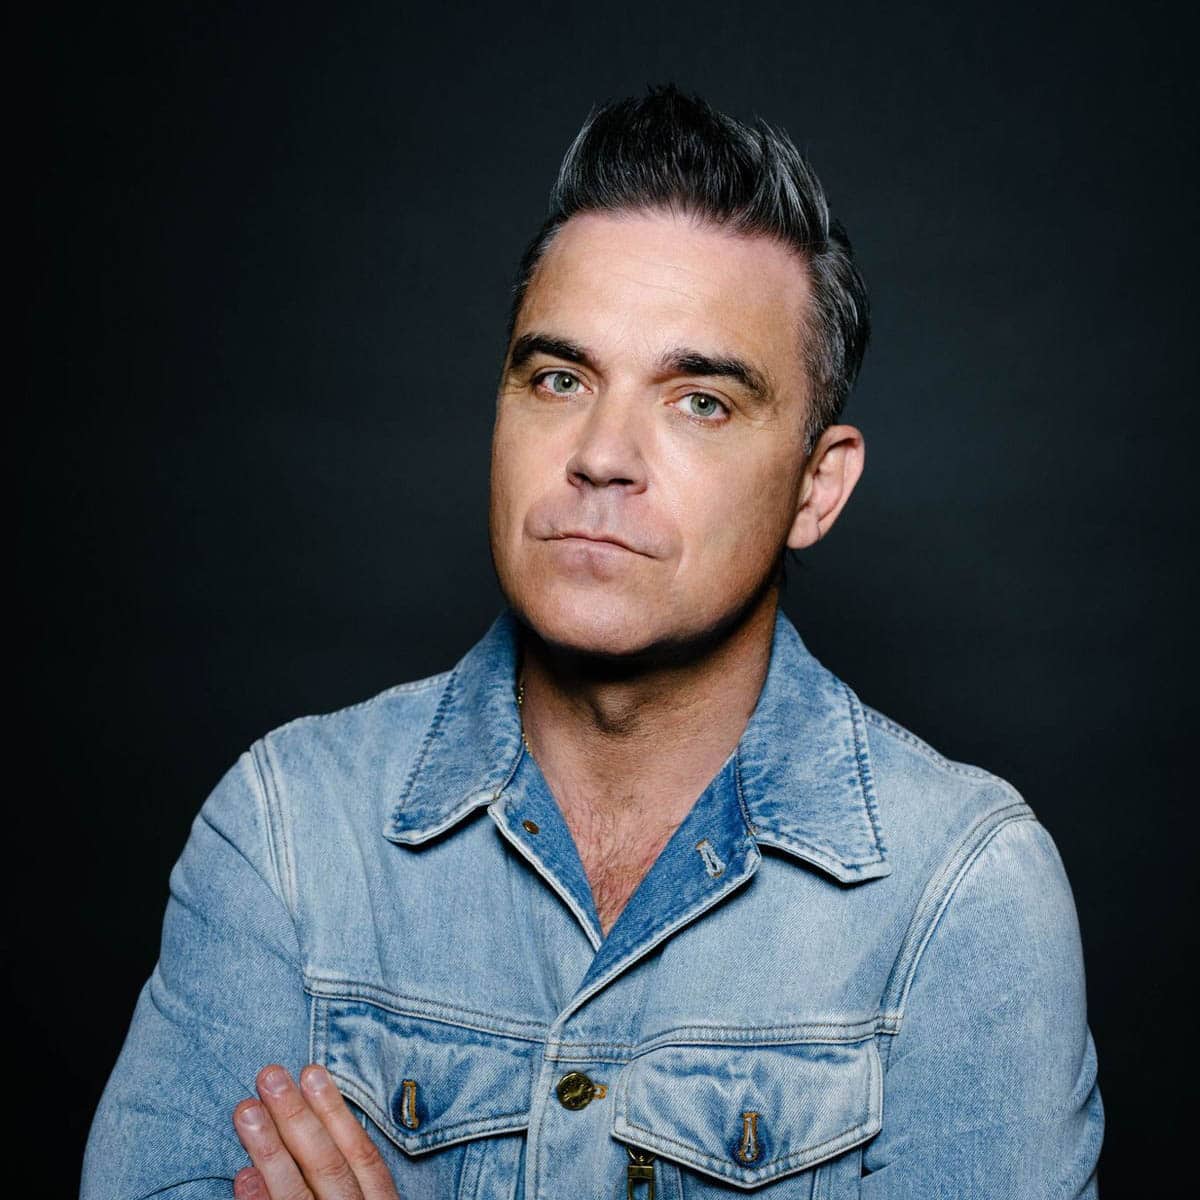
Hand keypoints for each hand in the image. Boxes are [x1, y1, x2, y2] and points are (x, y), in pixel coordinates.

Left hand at [232, 1063, 400, 1198]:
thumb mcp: (365, 1198)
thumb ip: (346, 1169)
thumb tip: (312, 1116)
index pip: (361, 1153)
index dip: (335, 1111)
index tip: (311, 1072)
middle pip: (329, 1166)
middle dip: (298, 1118)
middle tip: (271, 1076)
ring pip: (298, 1194)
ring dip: (271, 1150)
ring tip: (246, 1111)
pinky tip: (243, 1175)